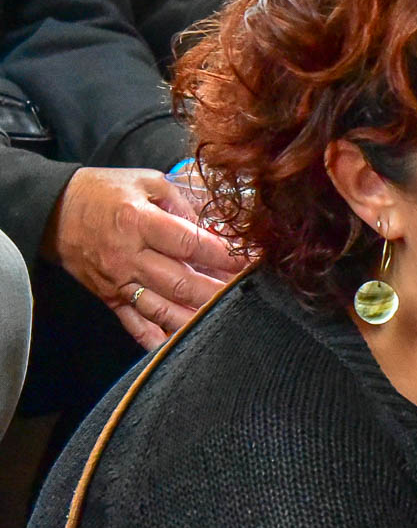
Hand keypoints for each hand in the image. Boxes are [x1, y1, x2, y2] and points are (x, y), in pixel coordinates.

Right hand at [45, 166, 241, 348]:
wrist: (53, 211)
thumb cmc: (103, 192)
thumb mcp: (146, 182)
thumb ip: (183, 202)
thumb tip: (217, 224)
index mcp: (139, 222)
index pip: (191, 243)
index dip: (225, 255)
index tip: (252, 260)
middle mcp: (129, 256)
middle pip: (182, 282)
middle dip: (219, 292)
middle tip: (248, 294)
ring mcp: (119, 281)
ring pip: (163, 309)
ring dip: (196, 318)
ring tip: (227, 320)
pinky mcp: (110, 297)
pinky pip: (135, 325)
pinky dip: (158, 339)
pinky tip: (183, 345)